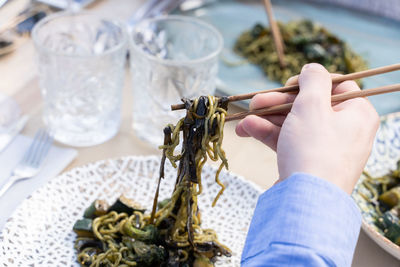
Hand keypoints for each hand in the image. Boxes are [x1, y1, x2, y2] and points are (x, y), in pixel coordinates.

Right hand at [236, 63, 378, 193]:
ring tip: (244, 120)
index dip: (309, 82)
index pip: (337, 86)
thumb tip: (312, 68)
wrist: (306, 201)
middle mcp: (345, 131)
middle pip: (308, 106)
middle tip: (255, 101)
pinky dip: (269, 135)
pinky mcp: (309, 163)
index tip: (288, 85)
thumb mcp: (312, 105)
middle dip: (277, 103)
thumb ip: (312, 79)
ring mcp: (326, 149)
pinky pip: (290, 141)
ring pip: (294, 124)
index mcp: (357, 113)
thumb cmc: (314, 149)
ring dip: (267, 119)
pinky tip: (247, 131)